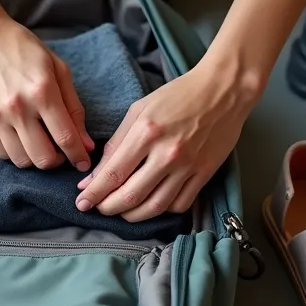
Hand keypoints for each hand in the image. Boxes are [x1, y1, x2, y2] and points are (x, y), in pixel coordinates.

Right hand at [0, 14, 94, 169]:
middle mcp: (18, 107)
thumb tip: (86, 143)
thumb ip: (74, 107)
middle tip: (61, 152)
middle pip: (43, 157)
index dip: (79, 156)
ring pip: (21, 160)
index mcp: (42, 91)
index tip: (84, 163)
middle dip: (57, 162)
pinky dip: (16, 153)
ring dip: (36, 159)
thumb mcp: (58, 69)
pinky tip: (22, 139)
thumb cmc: (24, 50)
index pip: (65, 137)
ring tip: (41, 145)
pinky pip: (1, 153)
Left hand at [75, 64, 259, 221]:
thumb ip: (115, 144)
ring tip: (122, 211)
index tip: (82, 202)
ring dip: (133, 215)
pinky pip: (180, 204)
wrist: (223, 89)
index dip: (94, 193)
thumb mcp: (139, 110)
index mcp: (147, 132)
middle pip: (131, 196)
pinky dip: (162, 210)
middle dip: (108, 208)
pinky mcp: (205, 173)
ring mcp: (188, 166)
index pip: (113, 173)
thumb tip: (93, 176)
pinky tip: (152, 203)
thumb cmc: (178, 95)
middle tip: (98, 209)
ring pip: (155, 207)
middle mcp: (167, 153)